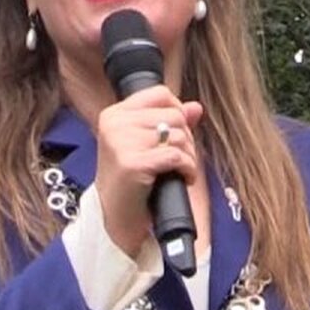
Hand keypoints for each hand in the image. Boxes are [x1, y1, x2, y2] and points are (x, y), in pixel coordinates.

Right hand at [92, 87, 204, 251]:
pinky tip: (184, 178)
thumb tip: (196, 107)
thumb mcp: (146, 144)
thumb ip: (169, 121)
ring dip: (189, 156)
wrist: (116, 216)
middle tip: (181, 158)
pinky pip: (176, 156)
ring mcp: (121, 143)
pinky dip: (188, 169)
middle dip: (187, 138)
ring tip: (181, 170)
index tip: (177, 133)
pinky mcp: (132, 164)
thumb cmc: (131, 179)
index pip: (160, 93)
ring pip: (179, 136)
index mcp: (114, 114)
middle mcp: (115, 124)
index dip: (177, 111)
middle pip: (174, 115)